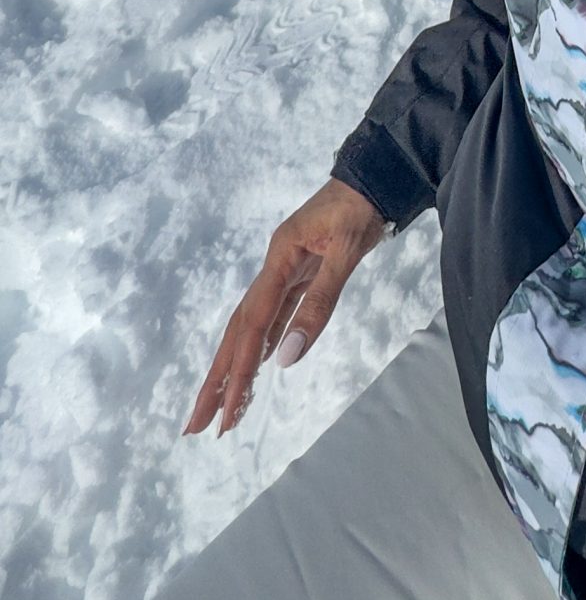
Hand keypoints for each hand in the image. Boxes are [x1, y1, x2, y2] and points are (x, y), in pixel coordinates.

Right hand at [184, 178, 386, 438]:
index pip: (253, 324)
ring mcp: (286, 270)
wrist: (376, 175)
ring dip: (238, 366)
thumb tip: (287, 359)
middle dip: (218, 378)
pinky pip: (275, 316)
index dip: (239, 369)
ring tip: (223, 407)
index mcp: (280, 258)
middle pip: (239, 329)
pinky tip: (260, 366)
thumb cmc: (363, 208)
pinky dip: (265, 344)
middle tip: (196, 424)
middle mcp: (275, 267)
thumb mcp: (347, 252)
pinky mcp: (301, 272)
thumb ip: (319, 303)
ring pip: (254, 326)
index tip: (226, 410)